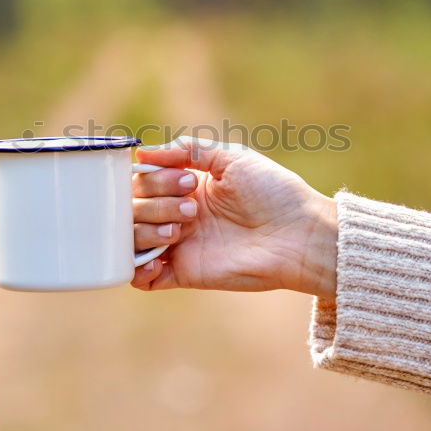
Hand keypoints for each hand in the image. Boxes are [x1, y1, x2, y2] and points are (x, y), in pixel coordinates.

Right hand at [132, 136, 336, 295]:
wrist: (298, 235)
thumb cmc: (273, 192)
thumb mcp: (232, 157)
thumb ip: (188, 150)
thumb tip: (142, 155)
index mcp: (186, 186)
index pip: (143, 181)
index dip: (154, 179)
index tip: (186, 180)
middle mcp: (178, 215)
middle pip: (132, 208)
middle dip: (154, 203)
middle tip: (192, 208)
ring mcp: (179, 245)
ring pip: (132, 239)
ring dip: (145, 231)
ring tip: (178, 230)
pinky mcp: (184, 274)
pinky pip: (142, 279)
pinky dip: (136, 269)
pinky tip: (156, 260)